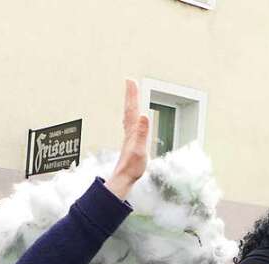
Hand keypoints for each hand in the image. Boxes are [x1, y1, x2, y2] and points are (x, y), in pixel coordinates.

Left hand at [104, 79, 149, 200]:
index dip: (132, 95)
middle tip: (130, 82)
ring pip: (129, 116)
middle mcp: (130, 132)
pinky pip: (131, 124)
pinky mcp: (130, 142)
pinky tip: (133, 117)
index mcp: (133, 131)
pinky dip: (132, 116)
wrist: (123, 179)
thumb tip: (145, 116)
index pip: (133, 109)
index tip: (131, 81)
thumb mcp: (140, 150)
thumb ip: (142, 133)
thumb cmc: (132, 167)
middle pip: (130, 109)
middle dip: (131, 95)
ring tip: (131, 94)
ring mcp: (129, 137)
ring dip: (131, 103)